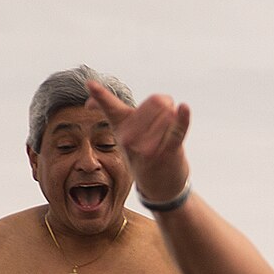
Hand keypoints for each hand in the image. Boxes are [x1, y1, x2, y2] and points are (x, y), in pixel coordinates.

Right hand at [88, 81, 190, 204]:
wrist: (160, 189)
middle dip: (163, 106)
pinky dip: (183, 120)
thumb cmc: (143, 155)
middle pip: (154, 102)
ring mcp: (151, 145)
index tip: (91, 85)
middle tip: (161, 122)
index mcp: (121, 127)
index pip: (108, 107)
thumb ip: (111, 112)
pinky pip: (177, 132)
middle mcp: (131, 136)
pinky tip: (183, 108)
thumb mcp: (124, 134)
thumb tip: (89, 100)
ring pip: (166, 115)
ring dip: (171, 119)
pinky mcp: (170, 153)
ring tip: (165, 136)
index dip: (100, 96)